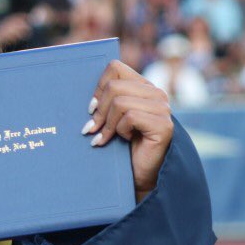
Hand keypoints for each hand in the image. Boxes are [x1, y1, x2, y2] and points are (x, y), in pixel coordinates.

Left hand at [83, 60, 173, 199]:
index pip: (115, 68)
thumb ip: (105, 101)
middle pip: (115, 86)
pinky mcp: (164, 126)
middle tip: (92, 128)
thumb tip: (81, 91)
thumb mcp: (110, 118)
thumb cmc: (120, 147)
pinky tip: (123, 140)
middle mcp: (156, 94)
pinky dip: (120, 130)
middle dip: (99, 110)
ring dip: (108, 123)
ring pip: (120, 102)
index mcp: (143, 87)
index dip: (99, 87)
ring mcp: (163, 109)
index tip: (91, 107)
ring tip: (105, 137)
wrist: (137, 176)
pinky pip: (130, 117)